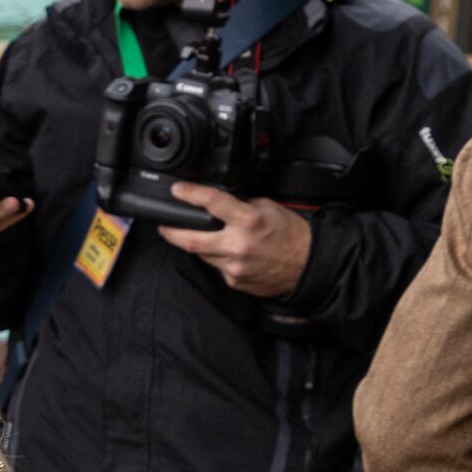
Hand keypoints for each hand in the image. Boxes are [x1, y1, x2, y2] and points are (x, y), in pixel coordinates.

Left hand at [157, 185, 313, 298]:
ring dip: (197, 245)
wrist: (307, 264)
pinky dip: (217, 258)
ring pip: (203, 254)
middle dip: (171, 232)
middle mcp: (238, 245)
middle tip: (164, 226)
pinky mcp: (234, 281)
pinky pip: (217, 267)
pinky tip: (228, 253)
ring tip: (200, 237)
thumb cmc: (290, 234)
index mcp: (248, 221)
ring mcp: (234, 266)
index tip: (177, 190)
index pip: (212, 203)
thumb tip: (220, 205)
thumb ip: (241, 206)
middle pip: (191, 240)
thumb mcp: (268, 207)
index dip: (190, 194)